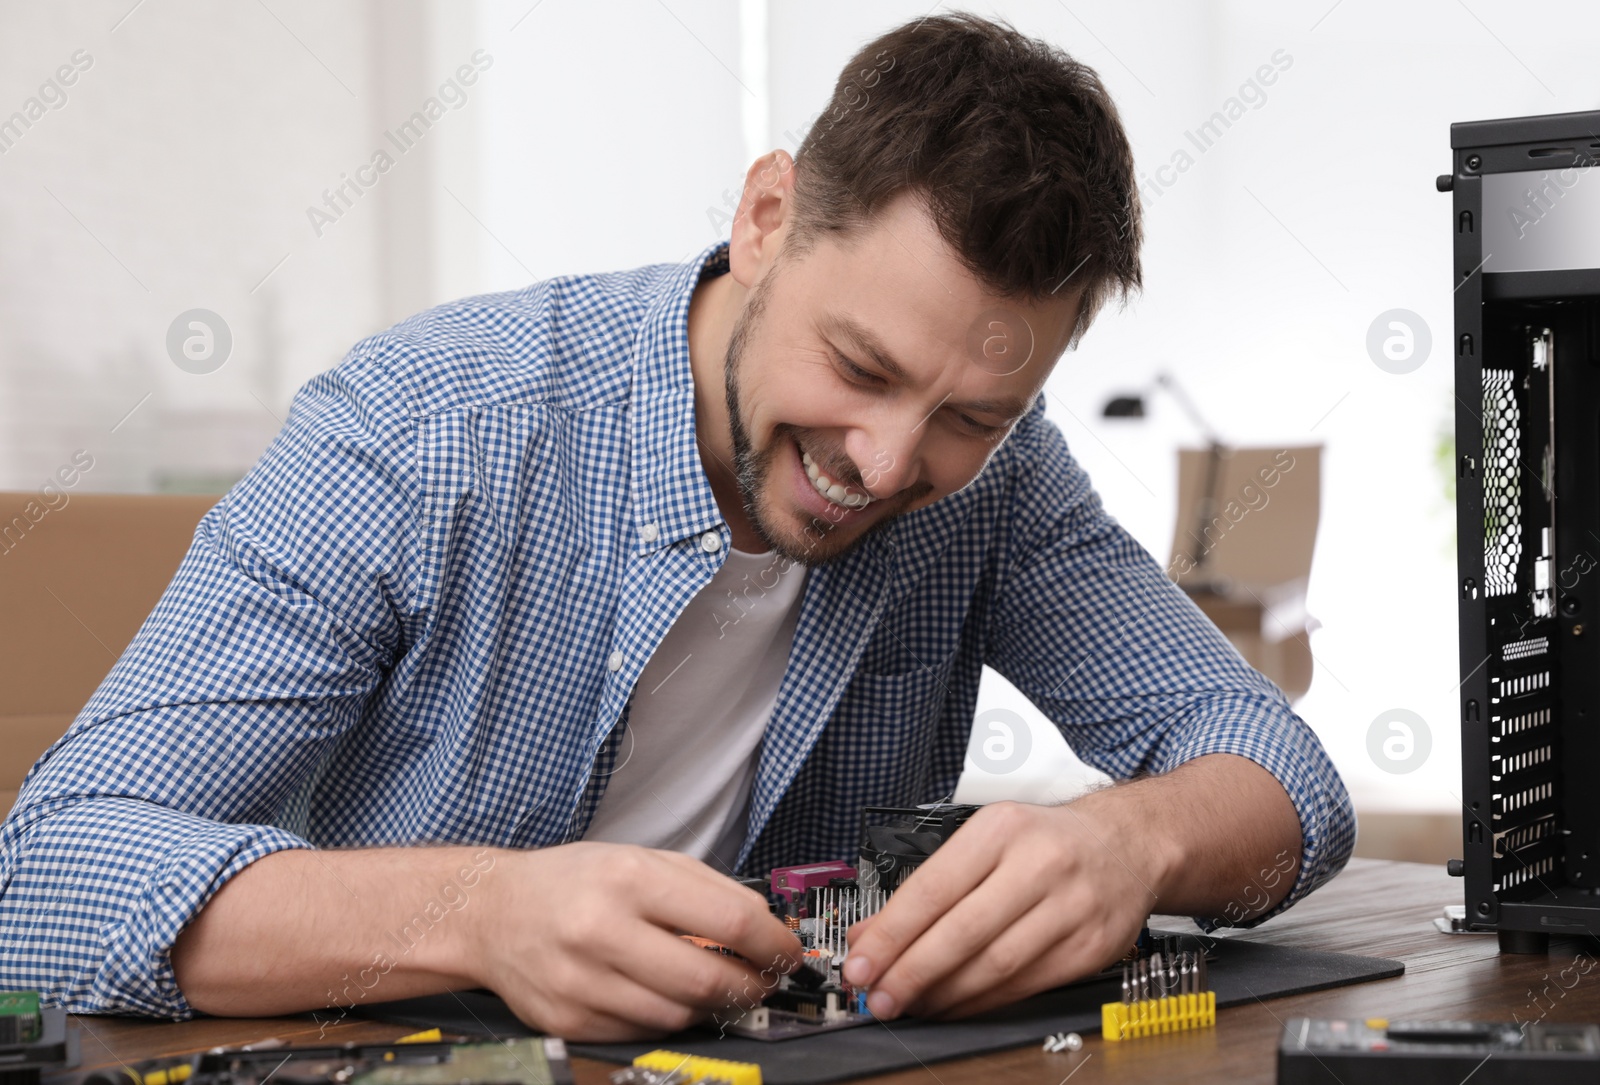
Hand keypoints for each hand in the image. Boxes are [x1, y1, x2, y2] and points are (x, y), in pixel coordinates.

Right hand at [468, 843, 803, 1040]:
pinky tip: (668, 996)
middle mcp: (602, 930)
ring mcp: (582, 982)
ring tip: (717, 986)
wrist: (490, 912)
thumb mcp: (641, 859)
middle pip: (707, 979)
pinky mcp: (569, 1020)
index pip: (728, 919)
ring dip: (711, 1006)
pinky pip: (643, 1032)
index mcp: (628, 878)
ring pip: (678, 1014)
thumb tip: (765, 926)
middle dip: (751, 985)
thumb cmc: (574, 881)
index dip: (772, 942)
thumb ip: (706, 888)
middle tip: (764, 981)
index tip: (788, 951)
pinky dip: (667, 1018)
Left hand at [841, 799, 1158, 1019]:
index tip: (860, 963)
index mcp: (1002, 830)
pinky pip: (1024, 985)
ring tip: (912, 1004)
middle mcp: (1039, 865)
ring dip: (944, 994)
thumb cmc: (1045, 841)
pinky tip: (955, 1005)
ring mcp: (1071, 908)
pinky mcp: (1090, 947)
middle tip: (879, 997)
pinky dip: (982, 1002)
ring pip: (994, 965)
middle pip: (963, 932)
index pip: (933, 888)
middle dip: (912, 972)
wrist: (1127, 844)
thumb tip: (869, 935)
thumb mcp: (984, 841)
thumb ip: (926, 887)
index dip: (891, 934)